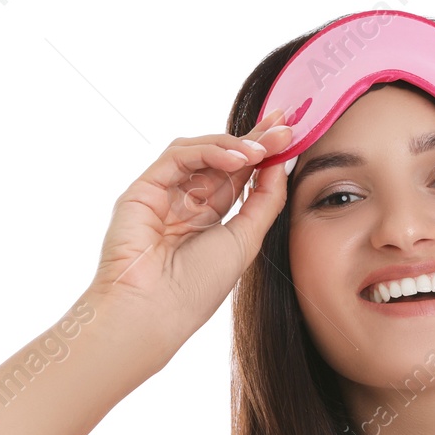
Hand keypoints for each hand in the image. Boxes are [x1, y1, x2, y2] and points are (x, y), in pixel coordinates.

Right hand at [87, 110, 293, 345]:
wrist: (153, 311)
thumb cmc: (196, 288)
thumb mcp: (245, 240)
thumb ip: (264, 201)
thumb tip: (281, 162)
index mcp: (208, 220)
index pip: (238, 176)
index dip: (263, 155)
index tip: (291, 136)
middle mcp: (184, 203)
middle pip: (221, 158)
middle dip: (253, 138)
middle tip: (283, 122)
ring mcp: (163, 194)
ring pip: (200, 151)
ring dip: (234, 144)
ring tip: (264, 147)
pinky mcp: (143, 188)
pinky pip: (178, 156)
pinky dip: (210, 151)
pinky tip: (239, 159)